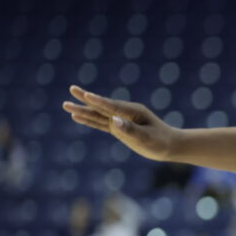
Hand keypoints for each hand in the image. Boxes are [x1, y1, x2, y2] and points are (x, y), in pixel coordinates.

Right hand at [62, 85, 182, 161]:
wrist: (169, 145)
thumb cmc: (161, 141)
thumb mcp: (147, 137)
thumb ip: (131, 130)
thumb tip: (114, 122)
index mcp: (134, 112)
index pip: (113, 107)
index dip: (100, 102)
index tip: (86, 95)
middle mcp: (125, 113)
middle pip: (102, 107)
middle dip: (86, 100)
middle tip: (72, 89)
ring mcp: (120, 120)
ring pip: (98, 115)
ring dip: (83, 110)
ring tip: (66, 105)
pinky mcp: (118, 128)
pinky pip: (101, 123)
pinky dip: (89, 120)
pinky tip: (77, 116)